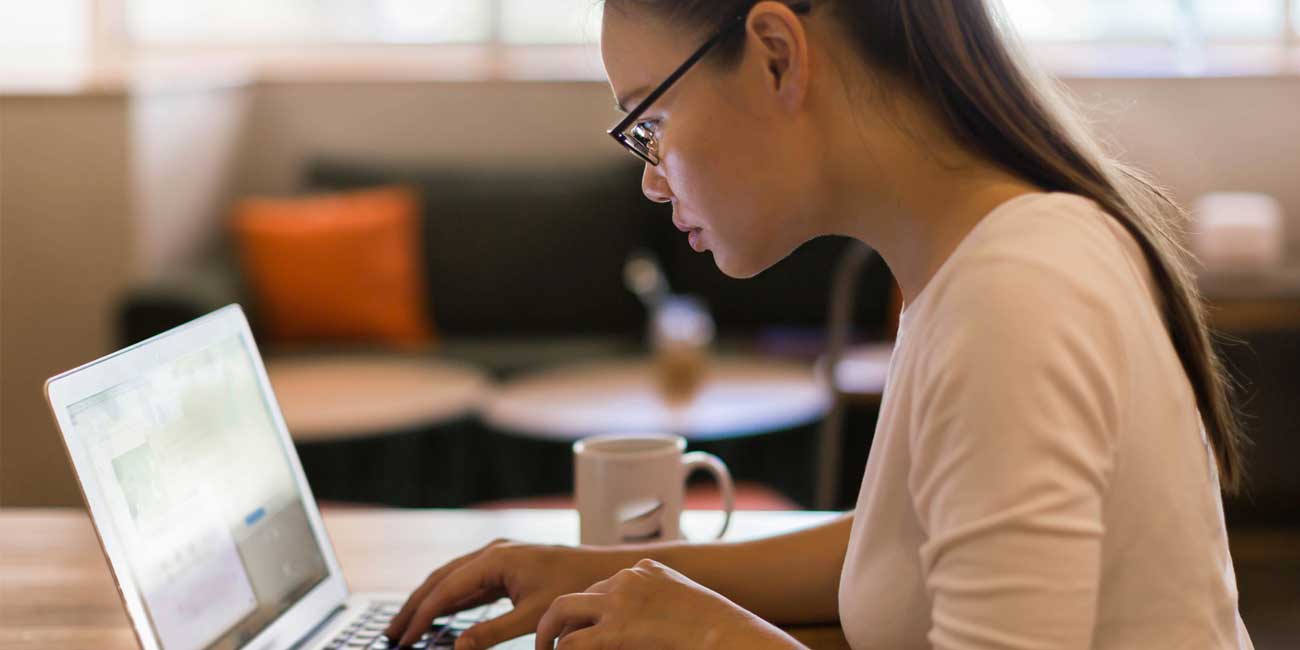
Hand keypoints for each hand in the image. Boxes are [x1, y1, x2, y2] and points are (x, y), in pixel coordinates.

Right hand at [384, 539, 629, 648]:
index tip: (405, 639)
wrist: (603, 569)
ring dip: (428, 602)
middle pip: (441, 579)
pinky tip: (438, 616)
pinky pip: (468, 582)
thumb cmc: (573, 586)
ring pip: (451, 579)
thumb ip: (492, 631)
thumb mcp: (532, 614)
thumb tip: (458, 648)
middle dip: (415, 607)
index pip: (447, 588)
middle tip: (392, 635)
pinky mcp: (505, 566)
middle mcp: (493, 552)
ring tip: (406, 626)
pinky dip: (449, 599)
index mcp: (496, 559)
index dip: (423, 615)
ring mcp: (498, 557)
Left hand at [535, 559, 803, 649]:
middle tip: (549, 639)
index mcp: (648, 571)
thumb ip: (662, 610)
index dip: (590, 610)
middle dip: (561, 618)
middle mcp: (628, 578)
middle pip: (580, 594)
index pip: (605, 585)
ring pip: (563, 610)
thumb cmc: (718, 629)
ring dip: (550, 633)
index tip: (582, 627)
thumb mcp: (687, 606)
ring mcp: (619, 601)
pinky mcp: (616, 629)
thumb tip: (649, 628)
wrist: (729, 634)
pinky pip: (574, 642)